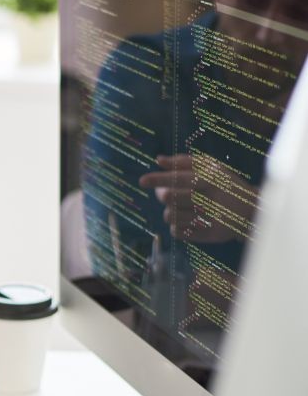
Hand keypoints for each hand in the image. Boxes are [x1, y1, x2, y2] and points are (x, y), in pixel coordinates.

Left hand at [138, 154, 258, 243]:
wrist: (253, 210)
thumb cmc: (226, 185)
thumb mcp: (212, 168)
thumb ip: (184, 162)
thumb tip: (158, 160)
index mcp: (213, 179)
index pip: (180, 178)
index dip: (158, 179)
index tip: (141, 181)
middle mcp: (213, 199)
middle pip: (170, 198)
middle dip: (163, 195)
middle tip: (165, 194)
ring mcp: (212, 219)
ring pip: (170, 216)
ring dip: (169, 212)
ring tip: (181, 207)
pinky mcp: (210, 236)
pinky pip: (178, 232)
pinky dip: (176, 226)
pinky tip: (188, 219)